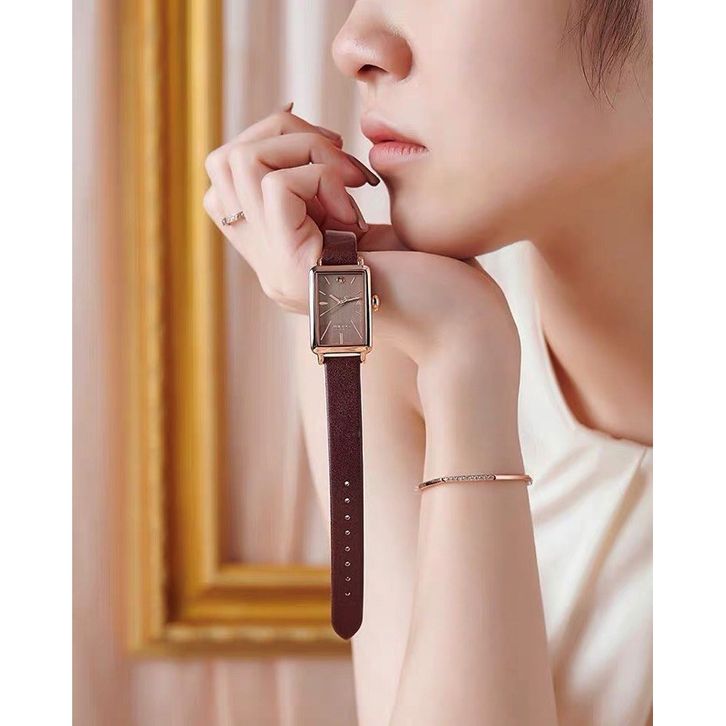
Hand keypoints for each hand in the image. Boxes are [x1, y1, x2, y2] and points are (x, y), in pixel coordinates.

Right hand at [203, 108, 521, 463]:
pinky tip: (358, 207)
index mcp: (281, 252)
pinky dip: (322, 177)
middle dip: (284, 135)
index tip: (329, 151)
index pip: (225, 178)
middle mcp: (269, 264)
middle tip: (341, 161)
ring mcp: (278, 271)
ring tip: (352, 186)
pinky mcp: (300, 271)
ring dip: (305, 153)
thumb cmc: (432, 274)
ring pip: (240, 166)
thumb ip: (329, 190)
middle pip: (223, 163)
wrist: (459, 328)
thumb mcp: (369, 222)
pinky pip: (277, 188)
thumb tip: (312, 138)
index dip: (269, 141)